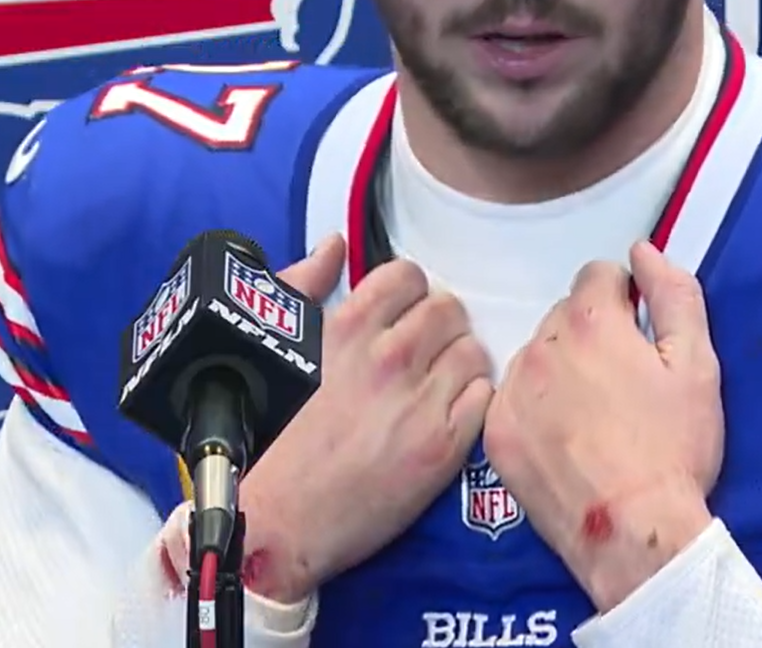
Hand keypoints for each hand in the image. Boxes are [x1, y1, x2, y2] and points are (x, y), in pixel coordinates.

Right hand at [166, 238, 492, 603]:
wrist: (285, 517)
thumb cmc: (277, 437)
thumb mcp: (280, 350)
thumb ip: (305, 287)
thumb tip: (334, 245)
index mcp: (348, 327)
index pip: (408, 276)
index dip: (411, 294)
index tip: (403, 314)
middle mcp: (390, 357)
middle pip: (449, 310)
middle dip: (441, 327)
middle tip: (425, 353)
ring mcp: (421, 401)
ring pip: (473, 351)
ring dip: (459, 363)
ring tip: (436, 387)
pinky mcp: (445, 445)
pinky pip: (484, 397)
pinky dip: (472, 402)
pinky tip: (446, 415)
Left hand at [483, 240, 723, 612]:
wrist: (634, 532)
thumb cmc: (674, 449)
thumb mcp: (697, 366)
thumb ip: (674, 295)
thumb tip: (644, 251)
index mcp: (591, 322)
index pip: (597, 275)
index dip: (625, 302)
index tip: (639, 340)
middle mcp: (541, 346)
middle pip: (565, 317)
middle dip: (592, 336)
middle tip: (622, 387)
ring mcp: (511, 391)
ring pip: (536, 356)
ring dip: (560, 371)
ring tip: (593, 419)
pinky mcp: (494, 433)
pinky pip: (512, 399)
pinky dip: (534, 409)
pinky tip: (564, 440)